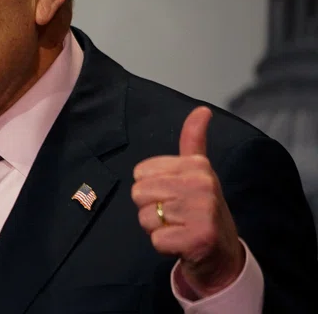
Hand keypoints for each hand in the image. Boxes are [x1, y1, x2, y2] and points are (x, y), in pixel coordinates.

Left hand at [132, 107, 243, 296]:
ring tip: (179, 228)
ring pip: (145, 217)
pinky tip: (182, 243)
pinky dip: (164, 245)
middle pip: (139, 193)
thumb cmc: (202, 208)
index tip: (174, 195)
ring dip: (157, 228)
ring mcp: (202, 212)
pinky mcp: (198, 238)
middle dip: (151, 208)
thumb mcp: (199, 171)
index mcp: (198, 165)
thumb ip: (193, 140)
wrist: (223, 253)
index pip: (140, 173)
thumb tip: (202, 109)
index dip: (151, 188)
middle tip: (175, 215)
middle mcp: (202, 185)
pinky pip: (156, 239)